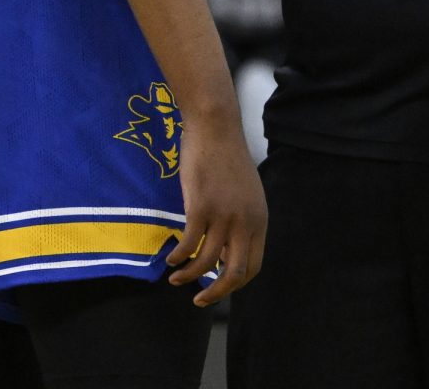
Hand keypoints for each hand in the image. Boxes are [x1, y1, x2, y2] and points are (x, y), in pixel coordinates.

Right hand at [165, 115, 266, 306]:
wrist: (216, 127)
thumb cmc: (226, 159)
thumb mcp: (245, 195)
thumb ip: (240, 224)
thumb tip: (225, 255)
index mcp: (259, 220)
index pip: (252, 266)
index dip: (234, 284)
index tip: (216, 289)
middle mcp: (245, 222)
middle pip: (234, 274)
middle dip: (215, 293)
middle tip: (199, 301)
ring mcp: (223, 215)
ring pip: (206, 262)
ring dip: (188, 277)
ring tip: (175, 279)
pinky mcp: (200, 207)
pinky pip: (188, 244)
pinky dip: (177, 257)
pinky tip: (169, 258)